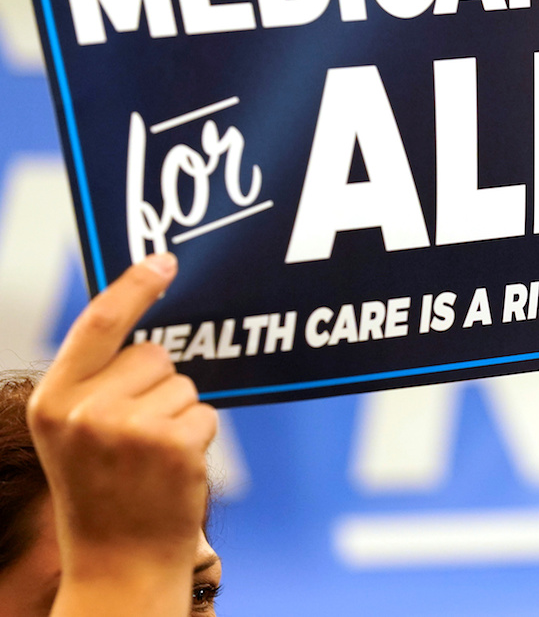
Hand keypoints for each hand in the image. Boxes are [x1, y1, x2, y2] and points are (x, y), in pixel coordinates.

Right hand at [25, 253, 215, 603]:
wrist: (119, 559)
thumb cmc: (103, 489)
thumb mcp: (75, 430)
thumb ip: (96, 381)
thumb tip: (148, 330)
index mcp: (53, 400)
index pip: (98, 324)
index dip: (134, 287)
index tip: (165, 260)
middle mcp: (84, 409)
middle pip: (154, 355)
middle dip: (158, 387)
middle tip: (136, 438)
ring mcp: (128, 426)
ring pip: (184, 385)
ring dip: (179, 416)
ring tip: (150, 459)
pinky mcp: (171, 442)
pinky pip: (205, 413)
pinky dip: (198, 437)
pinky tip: (171, 470)